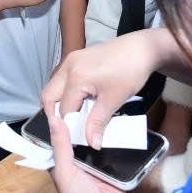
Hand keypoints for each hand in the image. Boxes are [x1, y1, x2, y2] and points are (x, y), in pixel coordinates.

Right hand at [41, 29, 169, 148]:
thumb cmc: (130, 72)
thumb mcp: (114, 100)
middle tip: (69, 128)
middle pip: (49, 96)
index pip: (63, 110)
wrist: (142, 48)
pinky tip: (80, 100)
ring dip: (59, 103)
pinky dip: (66, 92)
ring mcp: (71, 60)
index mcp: (76, 77)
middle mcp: (68, 67)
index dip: (70, 126)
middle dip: (55, 114)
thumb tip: (92, 144)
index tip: (78, 137)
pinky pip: (62, 79)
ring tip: (76, 115)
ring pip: (53, 87)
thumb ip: (98, 122)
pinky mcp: (76, 58)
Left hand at [46, 99, 128, 192]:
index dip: (66, 120)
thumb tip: (55, 118)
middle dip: (89, 122)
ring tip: (111, 108)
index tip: (72, 97)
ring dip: (105, 131)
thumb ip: (61, 145)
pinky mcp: (114, 169)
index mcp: (63, 161)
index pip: (63, 136)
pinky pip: (116, 152)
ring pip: (100, 142)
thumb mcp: (65, 170)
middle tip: (96, 98)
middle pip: (84, 136)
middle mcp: (79, 161)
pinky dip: (120, 142)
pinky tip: (125, 126)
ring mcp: (98, 165)